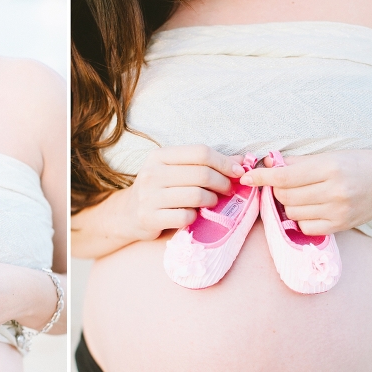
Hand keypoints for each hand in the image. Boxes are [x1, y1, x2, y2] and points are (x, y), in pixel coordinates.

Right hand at [121, 145, 244, 240]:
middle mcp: (152, 173)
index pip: (200, 152)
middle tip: (228, 190)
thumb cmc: (160, 190)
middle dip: (223, 183)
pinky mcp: (149, 218)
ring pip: (196, 196)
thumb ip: (207, 164)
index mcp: (159, 156)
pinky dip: (195, 217)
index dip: (225, 162)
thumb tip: (243, 161)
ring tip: (212, 202)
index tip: (238, 172)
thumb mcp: (177, 170)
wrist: (128, 213)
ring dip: (212, 201)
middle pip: (202, 174)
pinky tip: (192, 215)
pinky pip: (185, 217)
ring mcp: (149, 197)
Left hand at [238, 150, 371, 235]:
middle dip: (278, 189)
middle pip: (285, 196)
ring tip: (302, 194)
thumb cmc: (361, 164)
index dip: (262, 177)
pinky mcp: (339, 227)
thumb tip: (267, 164)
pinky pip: (304, 226)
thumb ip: (298, 162)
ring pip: (291, 212)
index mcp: (331, 168)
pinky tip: (310, 208)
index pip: (285, 176)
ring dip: (288, 203)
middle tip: (284, 182)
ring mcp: (338, 212)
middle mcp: (335, 192)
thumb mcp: (331, 155)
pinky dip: (300, 218)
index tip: (247, 176)